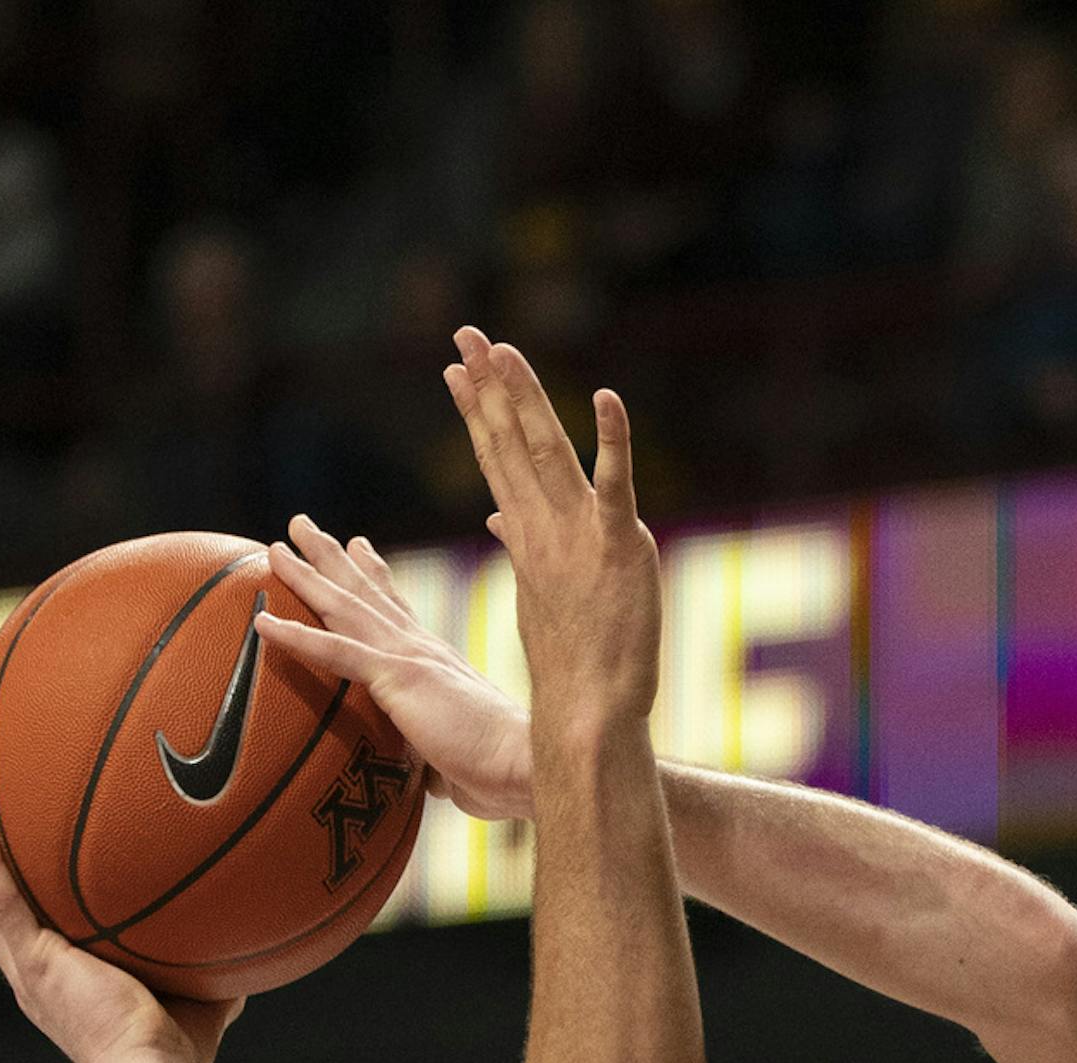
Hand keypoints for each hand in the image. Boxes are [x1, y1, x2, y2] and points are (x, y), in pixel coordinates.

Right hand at [0, 822, 241, 1062]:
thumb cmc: (173, 1056)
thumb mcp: (194, 1010)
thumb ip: (206, 982)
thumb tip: (240, 967)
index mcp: (61, 994)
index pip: (32, 946)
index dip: (20, 915)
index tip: (18, 884)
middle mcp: (35, 986)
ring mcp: (30, 976)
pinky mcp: (34, 965)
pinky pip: (0, 907)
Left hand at [254, 519, 533, 821]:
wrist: (524, 766)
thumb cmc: (502, 774)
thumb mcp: (459, 759)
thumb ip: (438, 757)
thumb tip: (433, 777)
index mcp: (436, 662)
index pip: (399, 610)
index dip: (376, 577)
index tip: (360, 547)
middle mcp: (421, 647)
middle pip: (367, 591)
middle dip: (333, 556)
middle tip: (301, 527)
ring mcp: (407, 657)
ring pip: (345, 605)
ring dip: (306, 574)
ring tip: (274, 547)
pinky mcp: (397, 677)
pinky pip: (334, 651)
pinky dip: (297, 635)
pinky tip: (263, 622)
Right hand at [444, 329, 659, 736]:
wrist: (589, 712)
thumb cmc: (570, 666)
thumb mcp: (539, 596)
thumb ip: (520, 546)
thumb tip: (497, 516)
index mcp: (528, 537)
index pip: (496, 461)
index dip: (476, 412)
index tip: (455, 369)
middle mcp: (545, 528)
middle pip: (510, 443)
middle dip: (487, 385)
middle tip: (466, 334)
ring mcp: (580, 535)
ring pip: (548, 451)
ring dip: (526, 398)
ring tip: (505, 351)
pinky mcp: (621, 547)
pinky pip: (617, 484)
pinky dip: (613, 441)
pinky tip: (607, 397)